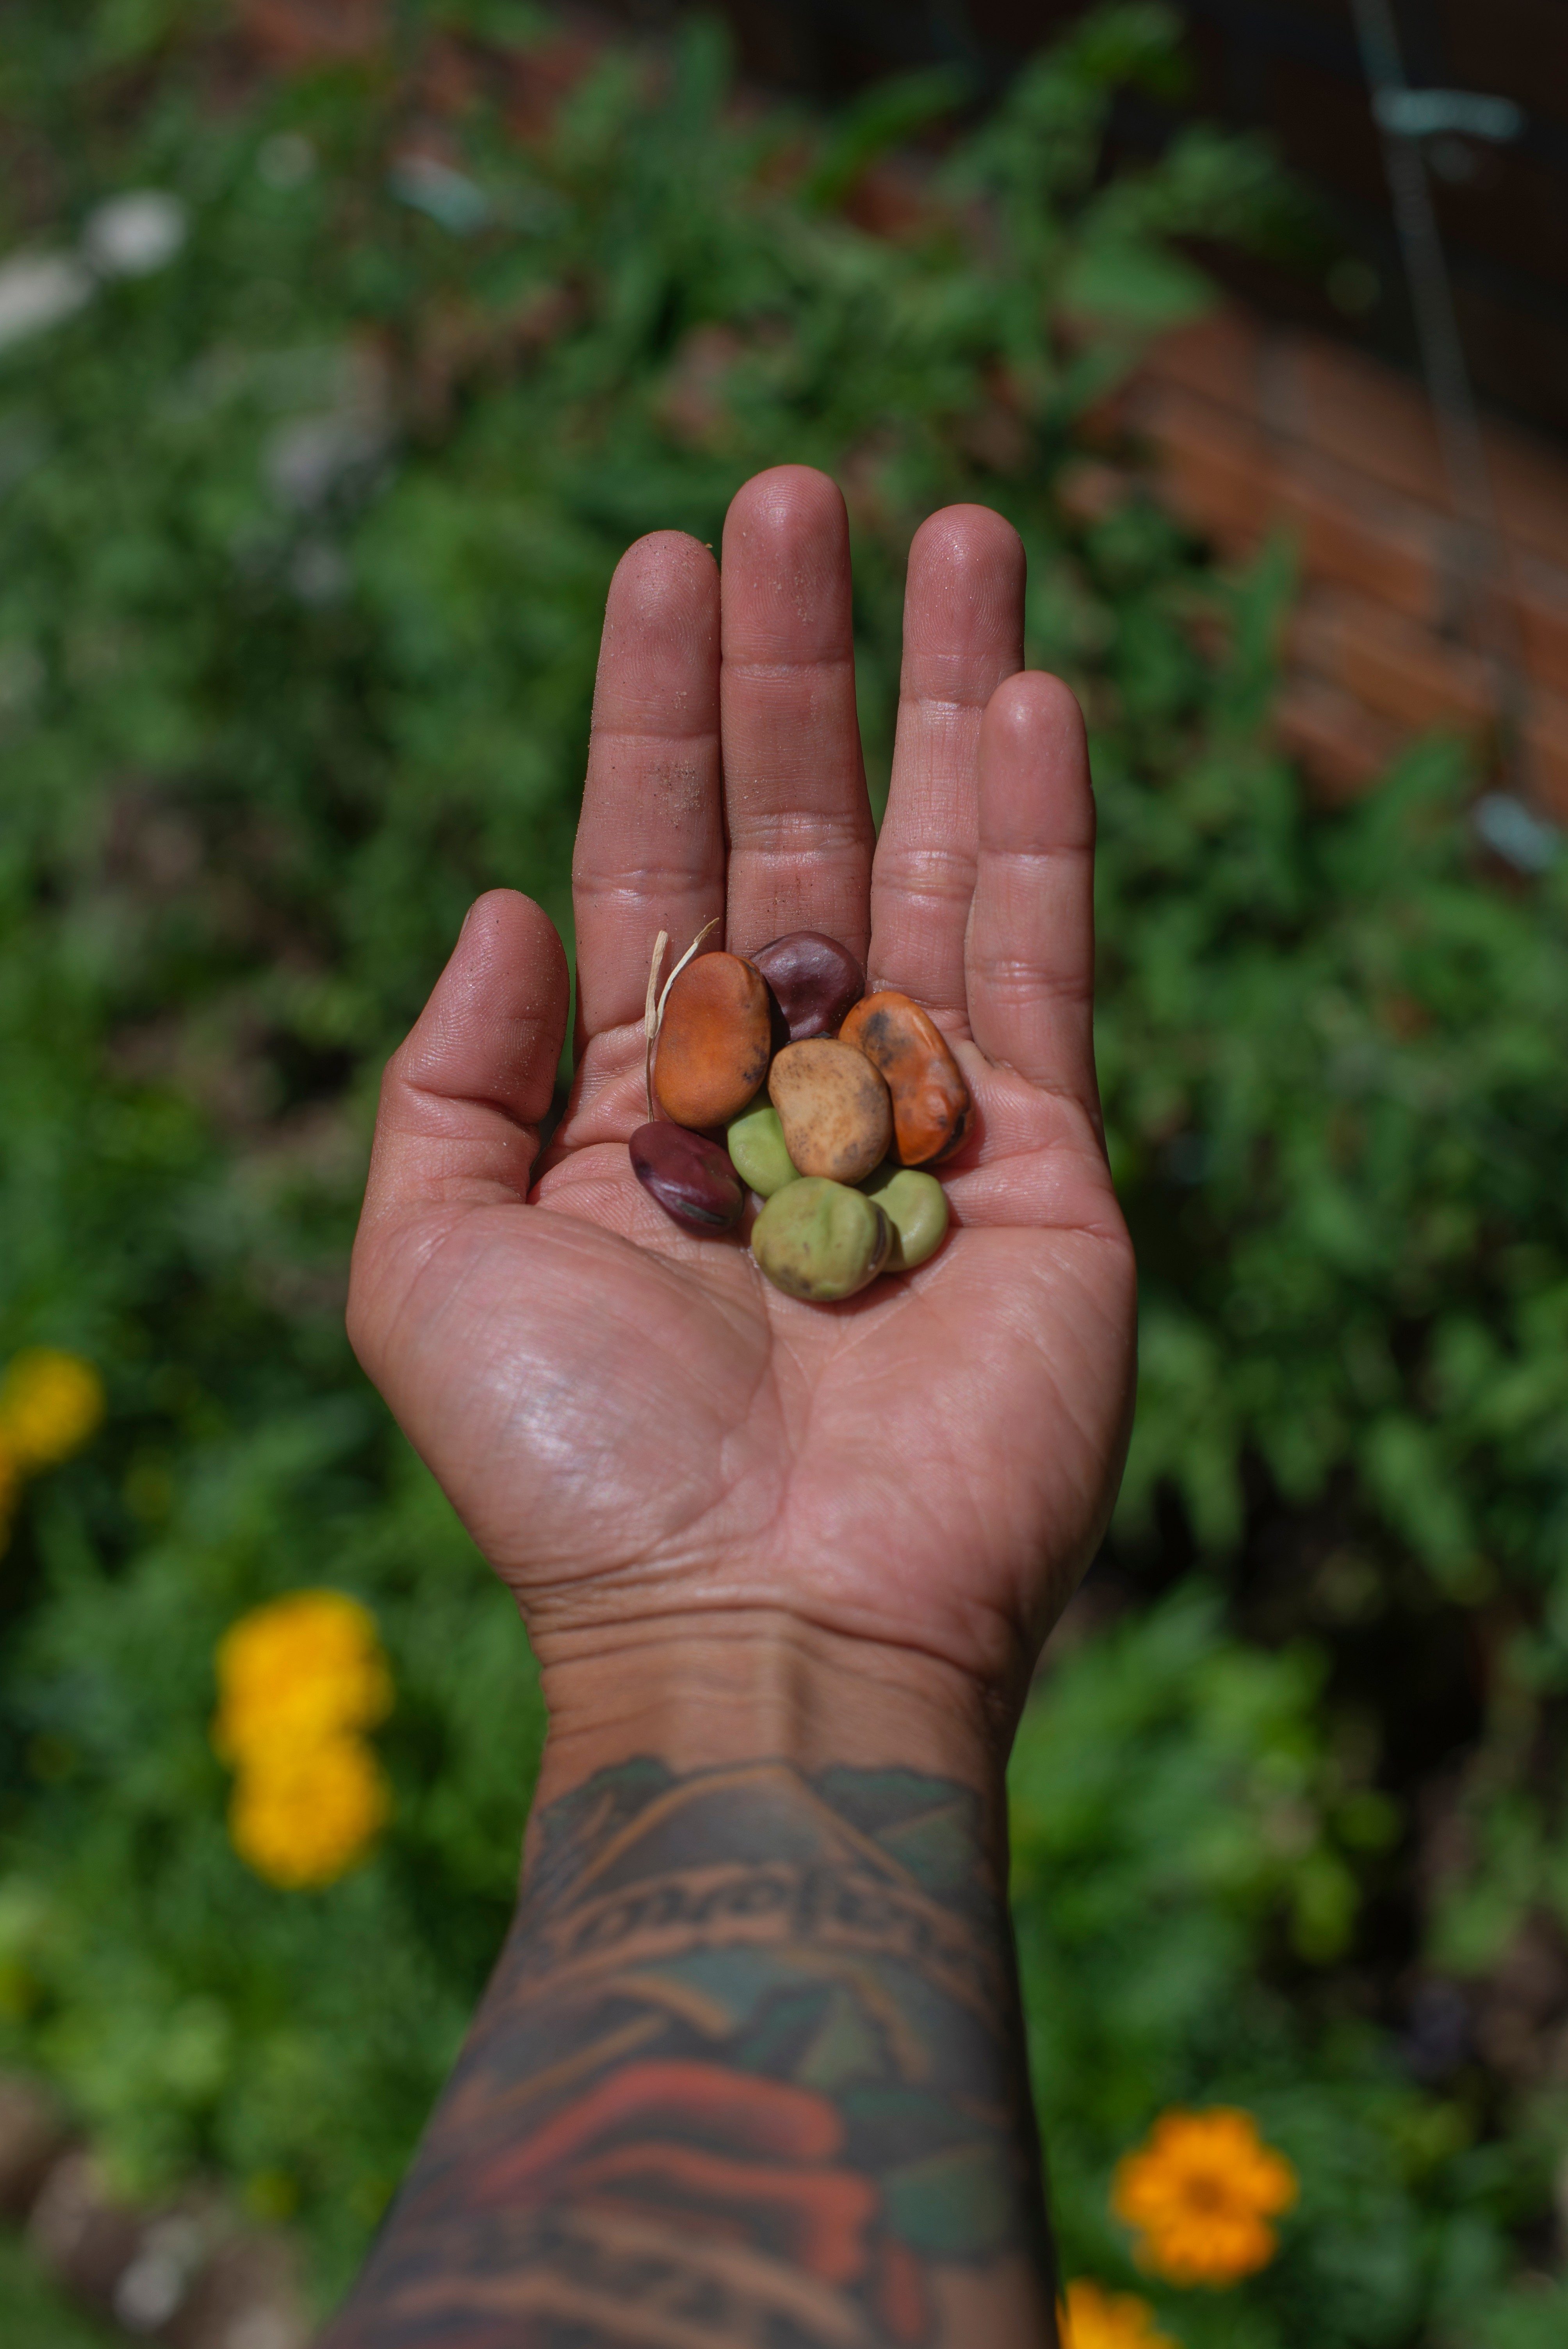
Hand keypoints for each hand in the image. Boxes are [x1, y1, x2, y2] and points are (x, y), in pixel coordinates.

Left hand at [347, 466, 1135, 1744]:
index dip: (654, 713)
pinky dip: (1040, 831)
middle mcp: (783, 1091)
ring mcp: (920, 1120)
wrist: (764, 1625)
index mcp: (641, 1105)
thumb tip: (500, 906)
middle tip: (796, 491)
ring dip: (944, 697)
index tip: (659, 558)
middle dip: (796, 664)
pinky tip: (1034, 696)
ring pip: (934, 862)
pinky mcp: (1043, 1168)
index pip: (651, 860)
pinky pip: (1040, 966)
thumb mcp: (424, 1267)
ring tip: (955, 530)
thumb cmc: (578, 1470)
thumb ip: (445, 1081)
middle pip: (795, 830)